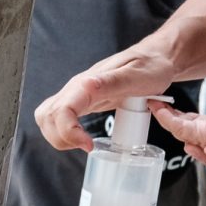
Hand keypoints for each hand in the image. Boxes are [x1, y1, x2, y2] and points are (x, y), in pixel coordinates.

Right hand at [35, 45, 175, 150]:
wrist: (157, 59)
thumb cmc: (151, 66)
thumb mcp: (137, 75)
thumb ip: (112, 81)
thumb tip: (86, 85)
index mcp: (88, 82)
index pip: (61, 110)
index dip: (68, 131)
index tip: (89, 145)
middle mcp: (78, 88)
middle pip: (48, 117)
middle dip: (60, 138)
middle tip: (87, 146)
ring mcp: (79, 94)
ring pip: (48, 117)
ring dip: (58, 136)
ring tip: (83, 143)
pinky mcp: (84, 100)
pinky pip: (61, 117)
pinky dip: (64, 132)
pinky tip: (81, 137)